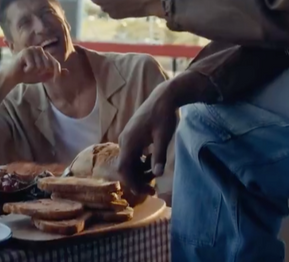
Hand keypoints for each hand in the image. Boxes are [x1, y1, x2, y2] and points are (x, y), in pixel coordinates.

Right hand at [4, 46, 64, 86]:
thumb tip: (68, 72)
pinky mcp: (25, 52)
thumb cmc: (28, 75)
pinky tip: (23, 68)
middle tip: (32, 71)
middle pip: (48, 65)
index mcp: (44, 54)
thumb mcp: (44, 75)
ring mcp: (32, 49)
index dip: (56, 73)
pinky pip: (33, 66)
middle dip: (41, 72)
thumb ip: (55, 73)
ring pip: (40, 66)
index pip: (55, 63)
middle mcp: (39, 49)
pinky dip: (28, 70)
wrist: (13, 77)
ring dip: (34, 71)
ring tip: (27, 69)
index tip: (54, 80)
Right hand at [117, 80, 178, 197]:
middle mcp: (124, 140)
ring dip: (139, 171)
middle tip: (153, 188)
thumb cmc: (163, 116)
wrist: (162, 97)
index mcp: (129, 142)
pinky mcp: (131, 136)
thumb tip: (158, 175)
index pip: (124, 169)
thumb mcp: (163, 137)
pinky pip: (132, 154)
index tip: (147, 192)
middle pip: (125, 167)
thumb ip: (159, 156)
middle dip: (137, 179)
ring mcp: (126, 137)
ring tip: (155, 173)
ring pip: (128, 161)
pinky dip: (140, 162)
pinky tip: (152, 161)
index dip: (133, 183)